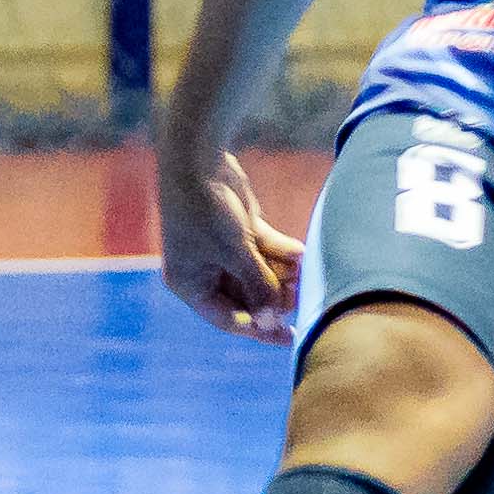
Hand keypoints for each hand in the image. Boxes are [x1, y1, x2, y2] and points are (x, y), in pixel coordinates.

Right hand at [156, 146, 307, 340]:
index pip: (227, 318)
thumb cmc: (206, 209)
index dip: (258, 329)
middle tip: (302, 296)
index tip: (288, 336)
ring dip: (282, 274)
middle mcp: (204, 270)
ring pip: (258, 273)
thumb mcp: (235, 253)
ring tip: (304, 272)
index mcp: (190, 283)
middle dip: (275, 296)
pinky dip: (281, 251)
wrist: (198, 157)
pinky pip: (263, 249)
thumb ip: (258, 287)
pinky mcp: (238, 229)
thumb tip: (274, 321)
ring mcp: (221, 250)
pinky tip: (301, 253)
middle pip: (246, 296)